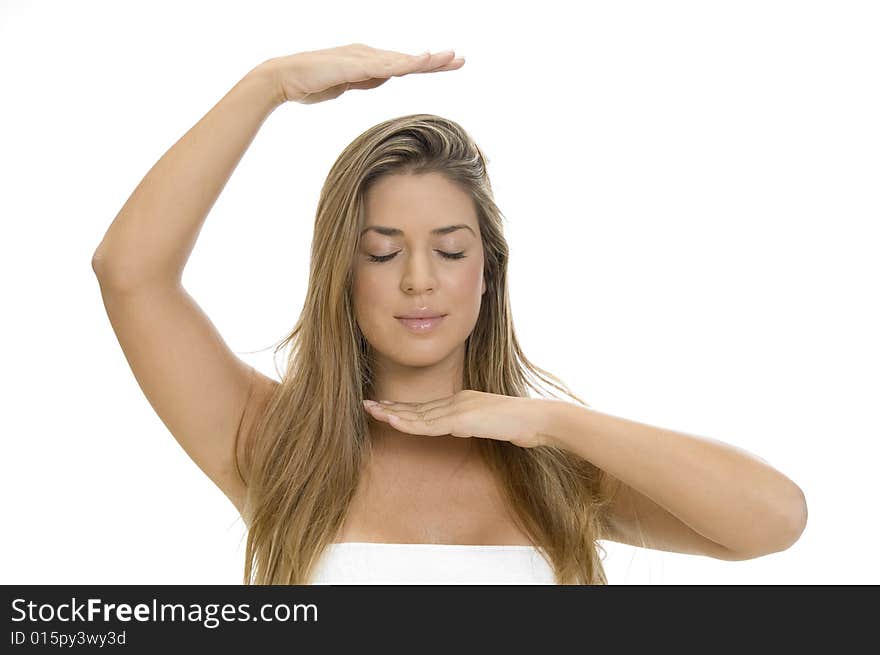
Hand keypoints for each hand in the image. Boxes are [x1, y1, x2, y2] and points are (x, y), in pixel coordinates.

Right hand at [262, 43, 463, 104]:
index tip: (447, 65)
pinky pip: (386, 64)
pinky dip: (406, 63)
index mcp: (367, 61)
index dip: (426, 65)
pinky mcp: (355, 63)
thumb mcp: (345, 85)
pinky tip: (422, 61)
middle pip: (408, 59)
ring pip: (402, 59)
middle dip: (435, 60)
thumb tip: (381, 78)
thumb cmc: (310, 84)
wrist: (284, 79)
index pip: (403, 65)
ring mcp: (362, 57)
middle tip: (460, 59)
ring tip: (449, 58)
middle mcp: (368, 55)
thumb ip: (364, 80)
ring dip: (426, 60)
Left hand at [362, 390, 550, 448]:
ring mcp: (458, 408)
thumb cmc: (519, 425)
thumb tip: (458, 431)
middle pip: (417, 407)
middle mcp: (456, 401)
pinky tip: (392, 421)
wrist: (536, 420)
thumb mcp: (488, 424)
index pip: (427, 407)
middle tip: (368, 405)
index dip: (404, 409)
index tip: (385, 408)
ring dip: (392, 413)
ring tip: (371, 411)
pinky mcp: (461, 419)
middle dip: (391, 408)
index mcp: (462, 402)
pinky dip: (407, 422)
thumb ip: (471, 425)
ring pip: (418, 414)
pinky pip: (428, 423)